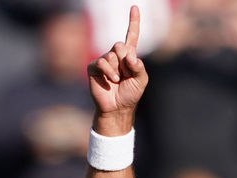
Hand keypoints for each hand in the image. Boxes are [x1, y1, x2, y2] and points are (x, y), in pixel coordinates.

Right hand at [87, 5, 147, 132]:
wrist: (118, 108)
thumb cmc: (130, 94)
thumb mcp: (141, 81)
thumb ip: (139, 67)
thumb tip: (130, 56)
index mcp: (129, 56)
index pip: (131, 36)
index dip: (133, 22)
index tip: (134, 7)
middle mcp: (116, 55)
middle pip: (120, 45)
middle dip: (125, 61)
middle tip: (125, 75)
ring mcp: (104, 60)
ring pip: (112, 55)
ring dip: (117, 70)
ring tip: (118, 81)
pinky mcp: (94, 66)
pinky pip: (102, 62)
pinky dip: (109, 72)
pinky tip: (111, 81)